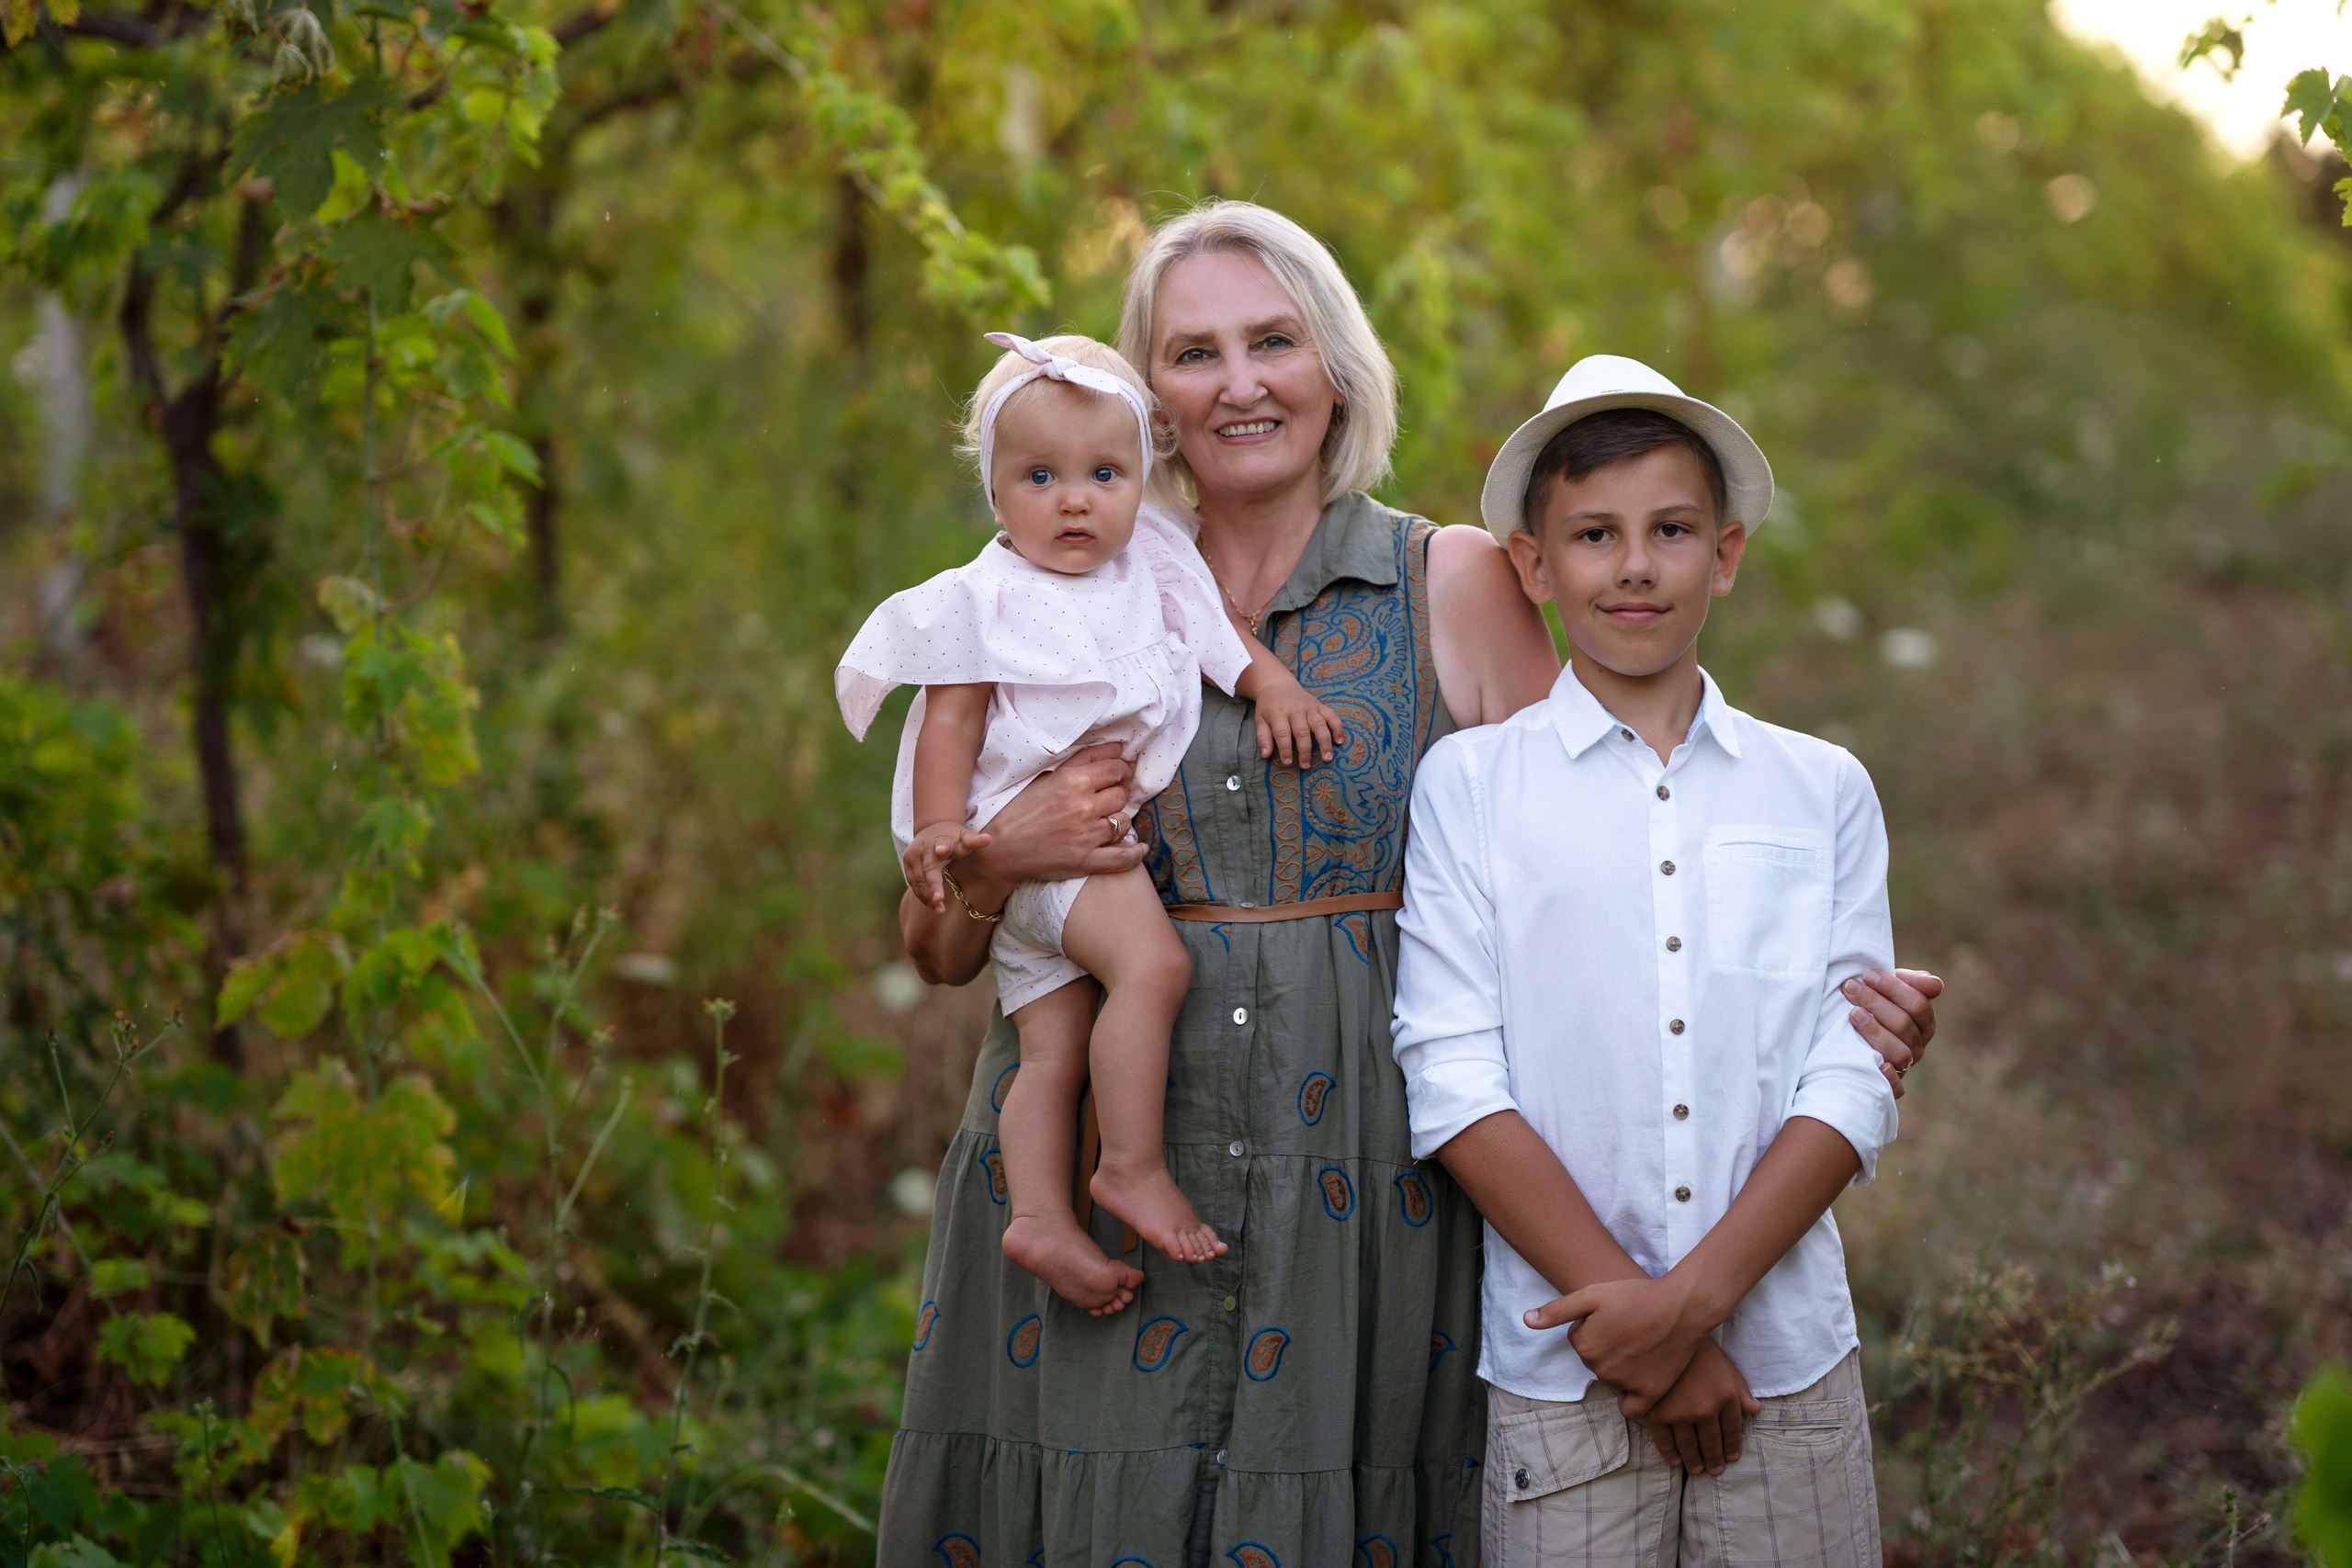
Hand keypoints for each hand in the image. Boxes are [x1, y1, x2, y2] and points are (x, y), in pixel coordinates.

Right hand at [901, 820, 991, 912]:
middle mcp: (922, 848)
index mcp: (939, 839)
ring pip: (918, 879)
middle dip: (933, 885)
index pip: (941, 844)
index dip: (941, 848)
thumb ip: (974, 840)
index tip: (941, 851)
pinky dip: (921, 895)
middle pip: (927, 868)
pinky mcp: (906, 864)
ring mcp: (912, 856)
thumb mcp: (964, 836)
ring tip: (939, 910)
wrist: (932, 829)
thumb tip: (988, 839)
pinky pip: (912, 883)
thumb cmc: (953, 837)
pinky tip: (931, 905)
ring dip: (927, 895)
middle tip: (939, 901)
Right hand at [968, 743, 1145, 888]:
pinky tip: (1138, 848)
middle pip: (1122, 795)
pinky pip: (1122, 858)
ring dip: (1120, 821)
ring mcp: (1086, 836)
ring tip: (1108, 821)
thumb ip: (1084, 760)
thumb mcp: (1048, 777)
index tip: (1118, 776)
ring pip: (1124, 823)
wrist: (1002, 849)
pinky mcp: (1085, 861)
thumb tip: (1117, 747)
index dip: (1122, 771)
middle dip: (1119, 795)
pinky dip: (1134, 853)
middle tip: (1109, 799)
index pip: (1115, 770)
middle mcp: (1083, 807)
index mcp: (1073, 782)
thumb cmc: (1022, 810)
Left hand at [1251, 673, 1345, 767]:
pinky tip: (1339, 741)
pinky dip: (1338, 728)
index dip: (1285, 749)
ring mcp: (1310, 707)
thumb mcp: (1260, 719)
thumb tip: (1265, 755)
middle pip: (1302, 731)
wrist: (1278, 684)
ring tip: (1327, 757)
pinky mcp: (1320, 705)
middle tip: (1306, 766)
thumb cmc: (1268, 706)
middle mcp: (1296, 709)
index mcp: (1279, 713)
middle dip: (1305, 750)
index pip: (1283, 733)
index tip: (1288, 762)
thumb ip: (1263, 737)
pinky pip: (1332, 716)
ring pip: (1320, 725)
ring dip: (1325, 742)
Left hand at [1523, 1274, 1706, 1415]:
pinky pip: (1631, 1408)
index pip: (1579, 1340)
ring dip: (1621, 1367)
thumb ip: (1557, 1310)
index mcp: (1584, 1345)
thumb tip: (1525, 1321)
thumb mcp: (1592, 1294)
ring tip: (1641, 1344)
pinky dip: (1631, 1399)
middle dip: (1605, 1347)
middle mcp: (1600, 1369)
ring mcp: (1625, 1384)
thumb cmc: (1636, 1296)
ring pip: (1613, 1379)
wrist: (1680, 1308)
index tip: (1612, 1316)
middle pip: (1594, 1360)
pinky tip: (1639, 1382)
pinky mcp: (1649, 1394)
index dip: (1594, 1325)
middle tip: (1628, 1329)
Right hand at [1628, 1339, 1758, 1475]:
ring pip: (1689, 1446)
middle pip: (1712, 1442)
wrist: (1663, 1334)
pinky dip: (1669, 1453)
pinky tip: (1673, 1460)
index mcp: (1725, 1397)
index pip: (1732, 1429)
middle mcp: (1706, 1409)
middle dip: (1714, 1459)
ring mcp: (1680, 1414)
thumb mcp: (1725, 1365)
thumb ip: (1740, 1390)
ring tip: (1696, 1469)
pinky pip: (1664, 1441)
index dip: (1732, 1446)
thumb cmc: (1697, 1347)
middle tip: (1714, 1470)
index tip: (1731, 1457)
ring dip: (1693, 1461)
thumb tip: (1755, 1409)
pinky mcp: (1656, 1415)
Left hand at [1842, 967, 1943, 1096]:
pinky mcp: (1890, 1084)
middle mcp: (1918, 1045)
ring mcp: (1905, 1065)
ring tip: (1853, 1014)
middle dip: (1875, 1002)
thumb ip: (1912, 982)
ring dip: (1875, 1031)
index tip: (1868, 975)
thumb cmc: (1874, 1006)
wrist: (1849, 1035)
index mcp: (1924, 1022)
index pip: (1918, 1004)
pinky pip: (1897, 1088)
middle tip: (1850, 988)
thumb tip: (1936, 985)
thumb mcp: (1890, 990)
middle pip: (1904, 1024)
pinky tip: (1878, 1064)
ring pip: (1899, 1052)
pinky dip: (1890, 1078)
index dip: (1893, 988)